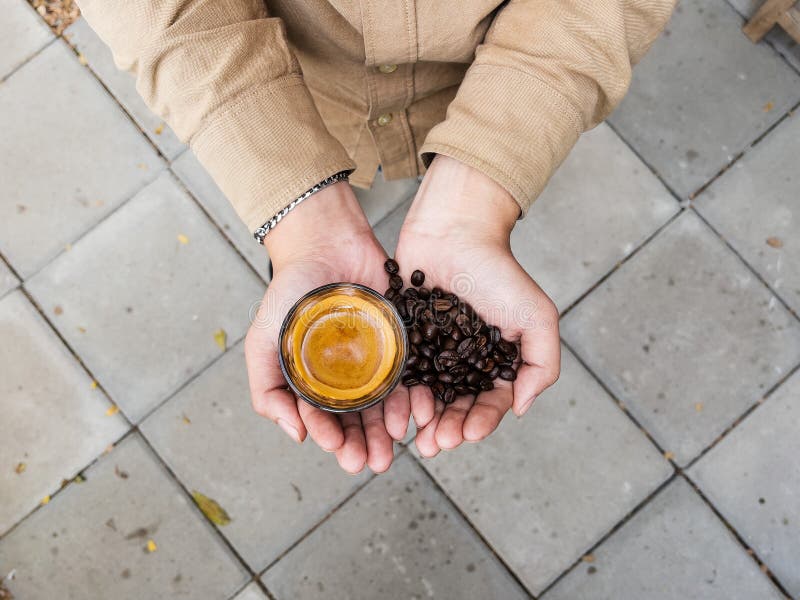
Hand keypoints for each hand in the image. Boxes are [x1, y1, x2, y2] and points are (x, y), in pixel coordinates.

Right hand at [244, 182, 409, 472]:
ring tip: (395, 444)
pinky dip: (415, 397)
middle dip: (365, 445)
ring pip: (387, 405)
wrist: (325, 245)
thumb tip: (296, 435)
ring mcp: (378, 362)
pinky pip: (413, 376)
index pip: (325, 421)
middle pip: (360, 421)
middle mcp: (349, 379)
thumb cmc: (288, 293)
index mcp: (316, 384)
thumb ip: (267, 389)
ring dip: (390, 429)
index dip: (332, 439)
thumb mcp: (263, 341)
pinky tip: (416, 412)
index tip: (339, 450)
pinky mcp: (403, 344)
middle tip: (373, 463)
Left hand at [396, 156, 560, 456]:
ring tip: (420, 437)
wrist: (454, 232)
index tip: (470, 433)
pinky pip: (402, 374)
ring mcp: (433, 352)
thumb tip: (521, 408)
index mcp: (497, 360)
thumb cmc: (498, 272)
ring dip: (426, 422)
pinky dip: (402, 396)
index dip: (482, 422)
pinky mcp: (405, 340)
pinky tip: (399, 411)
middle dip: (450, 430)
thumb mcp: (537, 316)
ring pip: (428, 397)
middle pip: (457, 407)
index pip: (491, 402)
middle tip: (438, 444)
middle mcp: (465, 361)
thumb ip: (542, 364)